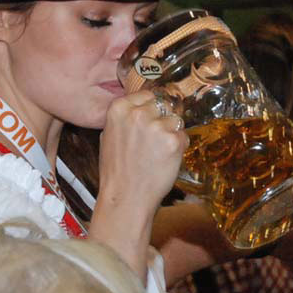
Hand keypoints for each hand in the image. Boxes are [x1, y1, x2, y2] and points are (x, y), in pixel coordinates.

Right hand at [98, 90, 187, 214]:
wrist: (125, 197)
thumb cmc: (116, 170)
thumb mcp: (109, 135)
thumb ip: (124, 117)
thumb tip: (141, 105)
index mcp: (119, 108)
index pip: (147, 95)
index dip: (151, 110)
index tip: (149, 123)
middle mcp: (138, 113)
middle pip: (163, 105)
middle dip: (162, 120)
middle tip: (153, 143)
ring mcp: (156, 126)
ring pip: (176, 120)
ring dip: (172, 134)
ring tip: (157, 153)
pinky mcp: (173, 141)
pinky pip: (184, 136)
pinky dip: (179, 147)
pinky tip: (165, 160)